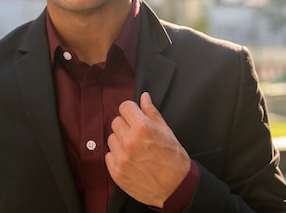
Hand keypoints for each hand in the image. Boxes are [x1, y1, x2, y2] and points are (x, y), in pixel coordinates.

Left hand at [105, 92, 190, 207]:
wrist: (176, 188)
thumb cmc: (174, 159)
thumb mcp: (167, 131)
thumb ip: (152, 112)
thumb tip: (144, 97)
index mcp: (142, 128)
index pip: (124, 107)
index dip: (131, 111)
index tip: (135, 116)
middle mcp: (129, 141)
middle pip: (116, 121)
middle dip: (126, 125)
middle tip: (137, 135)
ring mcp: (121, 157)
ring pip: (111, 138)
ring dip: (120, 141)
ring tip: (135, 149)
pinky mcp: (116, 172)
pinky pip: (109, 155)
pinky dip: (117, 156)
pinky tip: (130, 160)